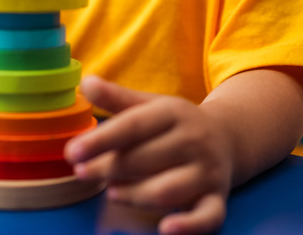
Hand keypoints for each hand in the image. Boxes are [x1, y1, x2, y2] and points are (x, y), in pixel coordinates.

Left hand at [64, 76, 233, 233]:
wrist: (229, 137)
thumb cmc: (175, 124)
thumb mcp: (149, 105)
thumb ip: (116, 98)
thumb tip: (85, 81)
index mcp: (173, 113)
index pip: (133, 125)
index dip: (100, 140)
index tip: (72, 152)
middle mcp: (193, 141)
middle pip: (145, 159)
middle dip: (109, 169)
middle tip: (82, 173)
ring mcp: (206, 172)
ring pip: (166, 190)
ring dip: (134, 194)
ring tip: (111, 192)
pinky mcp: (217, 199)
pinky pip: (208, 217)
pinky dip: (189, 226)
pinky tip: (166, 229)